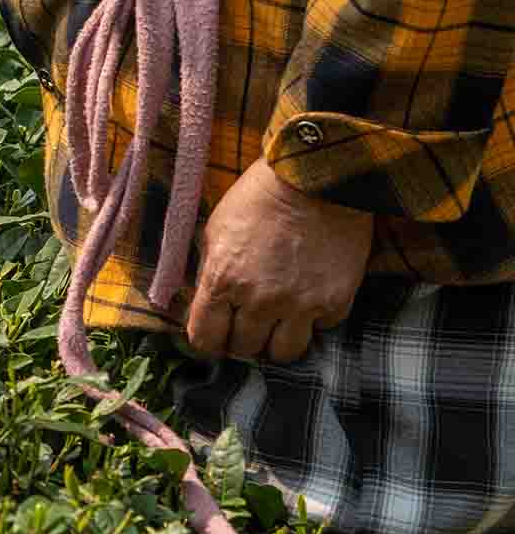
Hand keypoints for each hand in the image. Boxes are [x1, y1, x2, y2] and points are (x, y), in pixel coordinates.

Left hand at [186, 157, 374, 362]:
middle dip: (240, 340)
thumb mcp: (214, 230)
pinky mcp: (335, 302)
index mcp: (222, 281)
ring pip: (283, 354)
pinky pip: (320, 330)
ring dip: (275, 341)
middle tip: (245, 325)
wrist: (315, 179)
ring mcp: (300, 305)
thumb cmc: (257, 199)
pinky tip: (307, 298)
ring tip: (275, 323)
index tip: (212, 335)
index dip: (206, 340)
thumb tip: (199, 303)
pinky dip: (313, 320)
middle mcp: (260, 300)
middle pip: (243, 349)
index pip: (204, 338)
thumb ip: (207, 272)